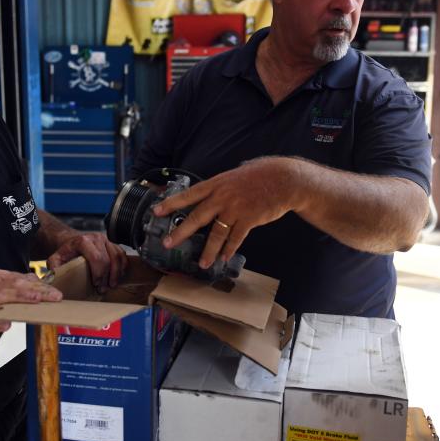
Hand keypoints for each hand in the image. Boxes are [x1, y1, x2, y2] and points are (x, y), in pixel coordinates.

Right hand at [0, 269, 62, 348]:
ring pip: (3, 296)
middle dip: (38, 290)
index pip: (23, 278)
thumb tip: (44, 290)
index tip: (56, 292)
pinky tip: (6, 325)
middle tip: (54, 296)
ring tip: (35, 300)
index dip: (41, 285)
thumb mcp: (5, 295)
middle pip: (17, 285)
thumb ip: (21, 290)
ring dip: (21, 298)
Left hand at [46, 232, 127, 291]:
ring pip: (118, 257)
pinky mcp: (112, 243)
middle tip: (103, 288)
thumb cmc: (65, 251)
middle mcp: (97, 238)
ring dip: (117, 273)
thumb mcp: (55, 258)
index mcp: (83, 241)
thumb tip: (56, 277)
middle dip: (107, 277)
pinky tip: (118, 276)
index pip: (97, 258)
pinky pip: (122, 255)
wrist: (71, 241)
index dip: (99, 273)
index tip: (96, 284)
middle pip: (108, 259)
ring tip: (112, 284)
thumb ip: (54, 267)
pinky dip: (122, 266)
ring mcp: (106, 240)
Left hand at [152, 157, 299, 269]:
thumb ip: (220, 188)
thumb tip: (208, 196)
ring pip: (217, 233)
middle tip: (168, 242)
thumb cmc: (259, 176)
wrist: (283, 179)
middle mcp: (223, 196)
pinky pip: (236, 238)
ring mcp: (236, 208)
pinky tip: (224, 257)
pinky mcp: (249, 219)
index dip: (171, 203)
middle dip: (181, 232)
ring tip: (202, 263)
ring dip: (209, 250)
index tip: (156, 210)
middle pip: (197, 216)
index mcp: (217, 184)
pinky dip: (229, 249)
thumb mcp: (233, 176)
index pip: (189, 195)